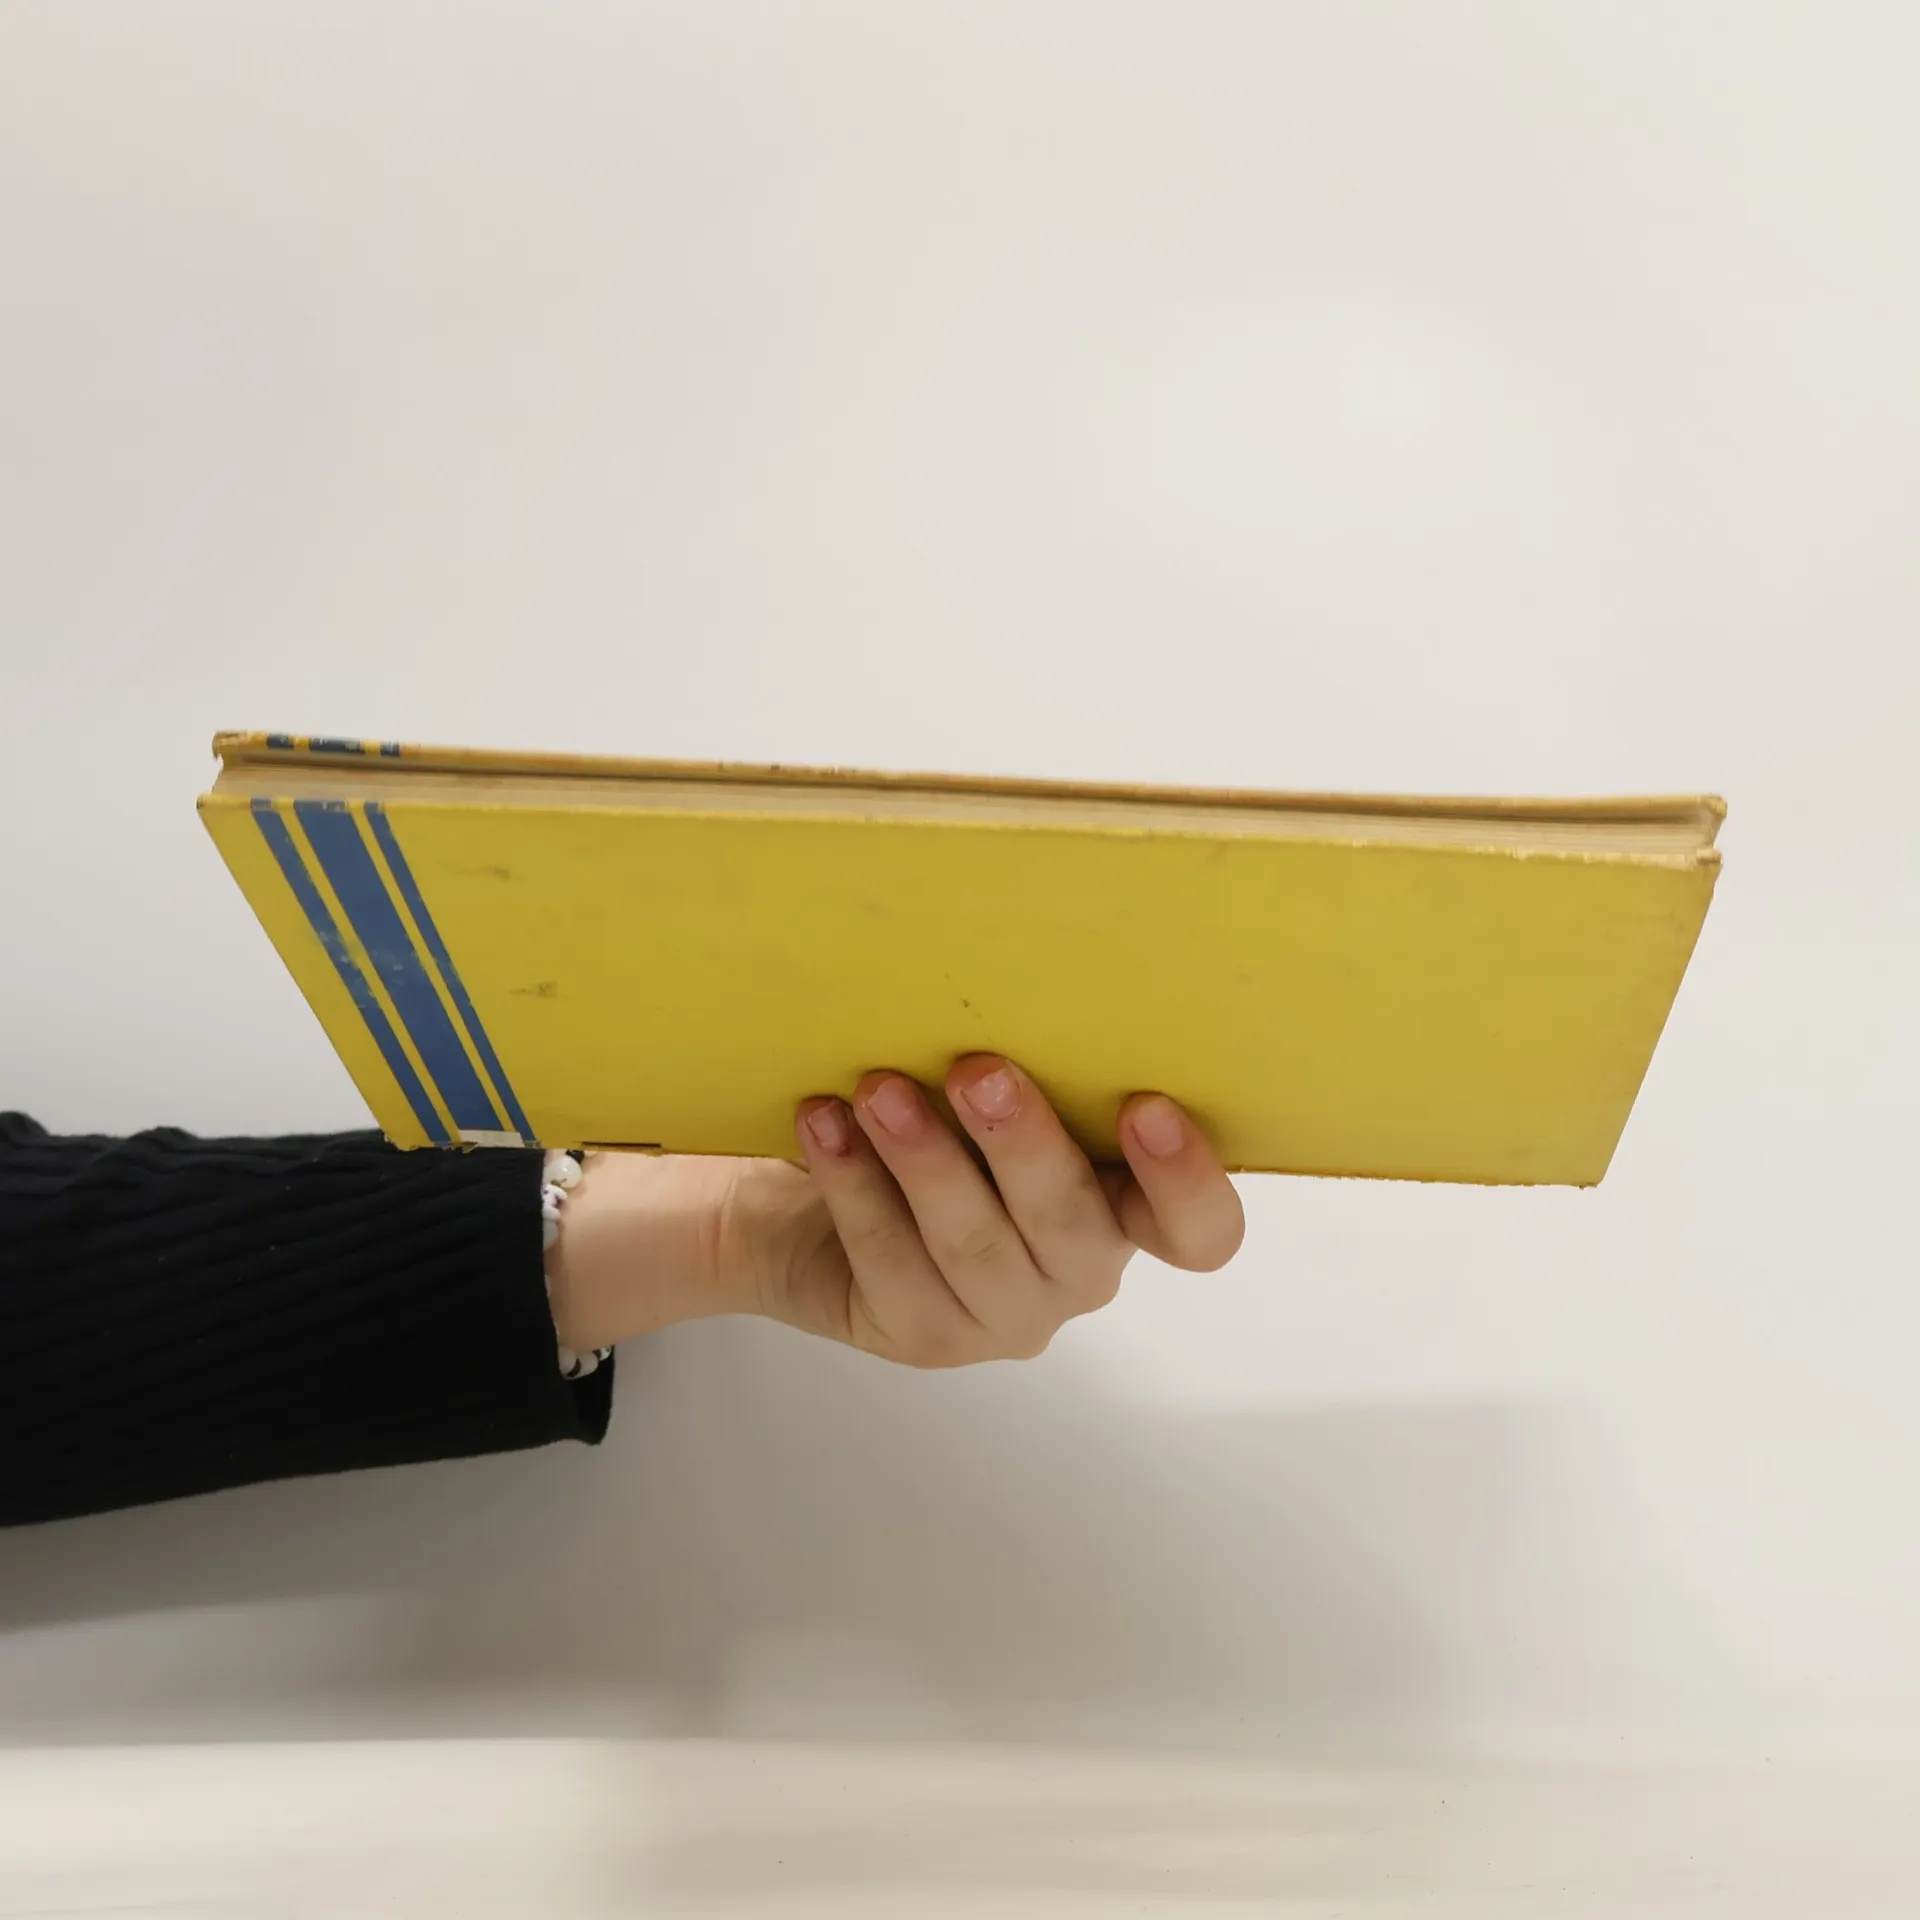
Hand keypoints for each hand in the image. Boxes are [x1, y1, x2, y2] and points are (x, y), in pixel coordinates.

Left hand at [543, 1057, 1243, 1365]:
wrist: (813, 1204)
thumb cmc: (936, 1120)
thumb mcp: (996, 1085)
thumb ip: (1038, 1055)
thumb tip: (1026, 955)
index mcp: (1130, 1208)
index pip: (1199, 1230)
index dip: (1186, 1181)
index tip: (1147, 1106)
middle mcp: (1079, 1271)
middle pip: (1072, 1227)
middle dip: (1023, 1144)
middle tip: (979, 1070)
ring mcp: (1004, 1315)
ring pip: (972, 1244)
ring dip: (924, 1160)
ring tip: (879, 1088)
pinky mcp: (924, 1334)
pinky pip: (891, 1260)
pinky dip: (855, 1184)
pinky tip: (826, 1123)